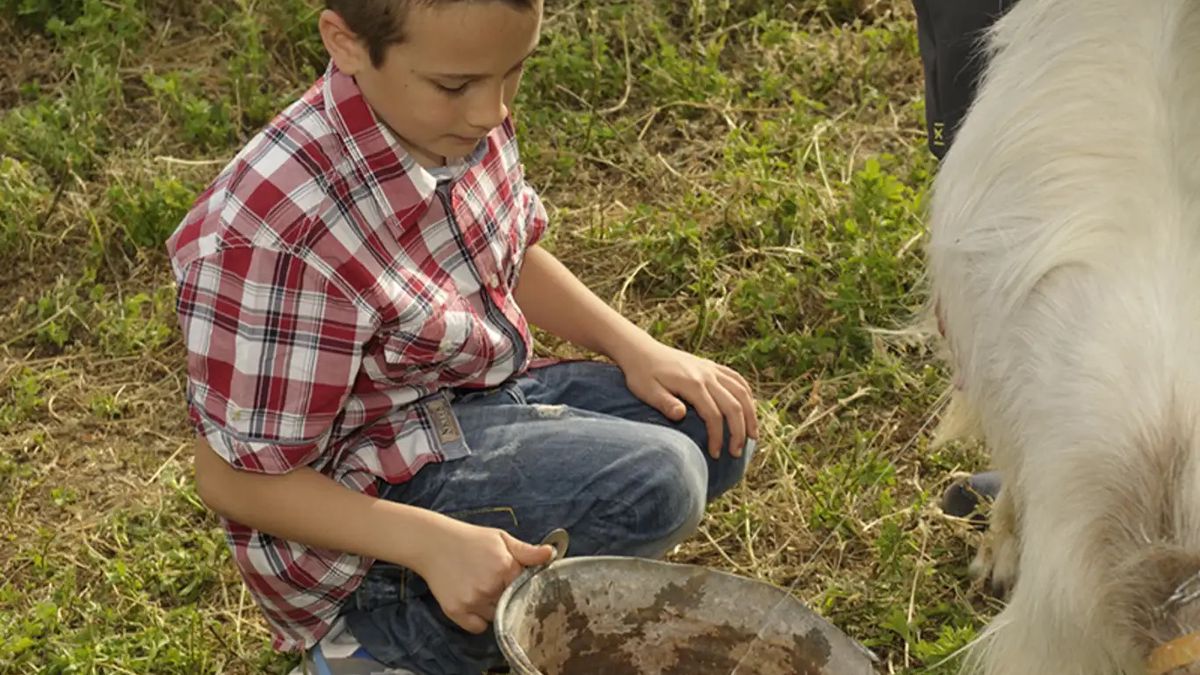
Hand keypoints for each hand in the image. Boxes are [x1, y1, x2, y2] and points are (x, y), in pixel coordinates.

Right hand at [414, 519, 552, 633]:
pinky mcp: (455, 611)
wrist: (432, 543)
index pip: (526, 589)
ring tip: (480, 589)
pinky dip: (477, 620)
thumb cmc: (469, 539)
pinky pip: (477, 627)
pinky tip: (472, 602)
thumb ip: (527, 551)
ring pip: (495, 618)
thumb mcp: (501, 539)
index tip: (513, 580)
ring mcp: (472, 601)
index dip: (520, 586)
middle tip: (494, 583)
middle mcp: (490, 587)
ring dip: (493, 609)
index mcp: (505, 567)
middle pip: (511, 605)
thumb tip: (551, 554)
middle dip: (506, 597)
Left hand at [613, 337, 757, 458]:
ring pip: (741, 391)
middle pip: (734, 405)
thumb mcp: (646, 391)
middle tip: (736, 453)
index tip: (715, 454)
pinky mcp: (711, 366)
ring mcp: (711, 369)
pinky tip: (749, 408)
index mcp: (692, 383)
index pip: (713, 415)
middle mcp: (706, 375)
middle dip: (739, 431)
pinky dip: (747, 394)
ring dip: (750, 414)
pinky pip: (737, 379)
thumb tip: (681, 415)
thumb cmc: (641, 374)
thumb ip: (664, 403)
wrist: (640, 350)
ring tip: (753, 435)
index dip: (718, 437)